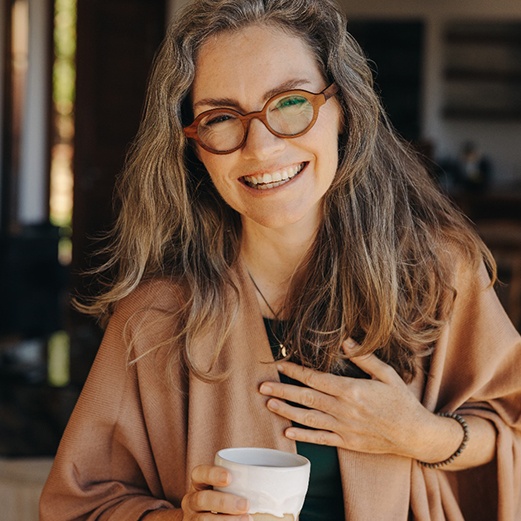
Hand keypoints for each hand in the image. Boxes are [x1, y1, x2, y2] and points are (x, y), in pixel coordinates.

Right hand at [181, 465, 251, 519]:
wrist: (208, 518)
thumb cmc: (225, 497)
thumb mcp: (228, 486)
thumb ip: (245, 480)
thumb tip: (284, 474)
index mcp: (199, 483)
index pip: (199, 473)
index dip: (212, 474)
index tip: (230, 477)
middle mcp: (191, 500)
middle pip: (202, 499)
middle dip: (224, 502)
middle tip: (246, 504)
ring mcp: (192, 519)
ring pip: (202, 520)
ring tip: (247, 519)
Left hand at [259, 339, 435, 459]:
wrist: (415, 434)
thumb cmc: (402, 401)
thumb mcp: (387, 374)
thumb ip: (364, 357)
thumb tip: (344, 340)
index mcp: (351, 390)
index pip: (316, 378)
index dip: (295, 371)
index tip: (280, 364)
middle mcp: (343, 409)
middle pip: (306, 398)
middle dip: (282, 391)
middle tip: (262, 387)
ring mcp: (343, 428)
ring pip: (309, 419)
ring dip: (287, 411)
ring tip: (269, 405)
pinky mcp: (347, 443)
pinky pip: (321, 439)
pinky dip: (304, 436)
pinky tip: (288, 432)